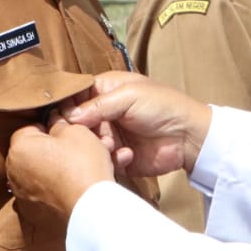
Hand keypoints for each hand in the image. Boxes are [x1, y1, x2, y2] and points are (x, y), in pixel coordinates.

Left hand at [6, 114, 115, 223]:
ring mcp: (21, 195)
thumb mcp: (77, 132)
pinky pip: (40, 195)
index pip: (29, 128)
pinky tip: (71, 189)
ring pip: (35, 175)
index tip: (67, 132)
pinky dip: (52, 191)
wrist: (91, 209)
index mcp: (19, 148)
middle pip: (30, 152)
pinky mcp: (32, 213)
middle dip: (49, 150)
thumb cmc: (83, 165)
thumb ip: (60, 123)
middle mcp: (13, 172)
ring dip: (50, 171)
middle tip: (74, 151)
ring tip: (76, 172)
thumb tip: (54, 121)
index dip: (50, 127)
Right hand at [63, 72, 211, 177]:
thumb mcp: (129, 96)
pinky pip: (101, 160)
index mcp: (105, 90)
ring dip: (97, 145)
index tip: (61, 116)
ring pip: (86, 143)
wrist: (188, 137)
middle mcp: (104, 112)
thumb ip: (97, 105)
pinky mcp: (117, 156)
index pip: (75, 95)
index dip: (66, 105)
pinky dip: (111, 159)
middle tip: (95, 133)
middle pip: (76, 122)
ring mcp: (110, 135)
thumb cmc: (163, 106)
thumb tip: (67, 116)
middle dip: (82, 129)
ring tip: (112, 144)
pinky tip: (127, 154)